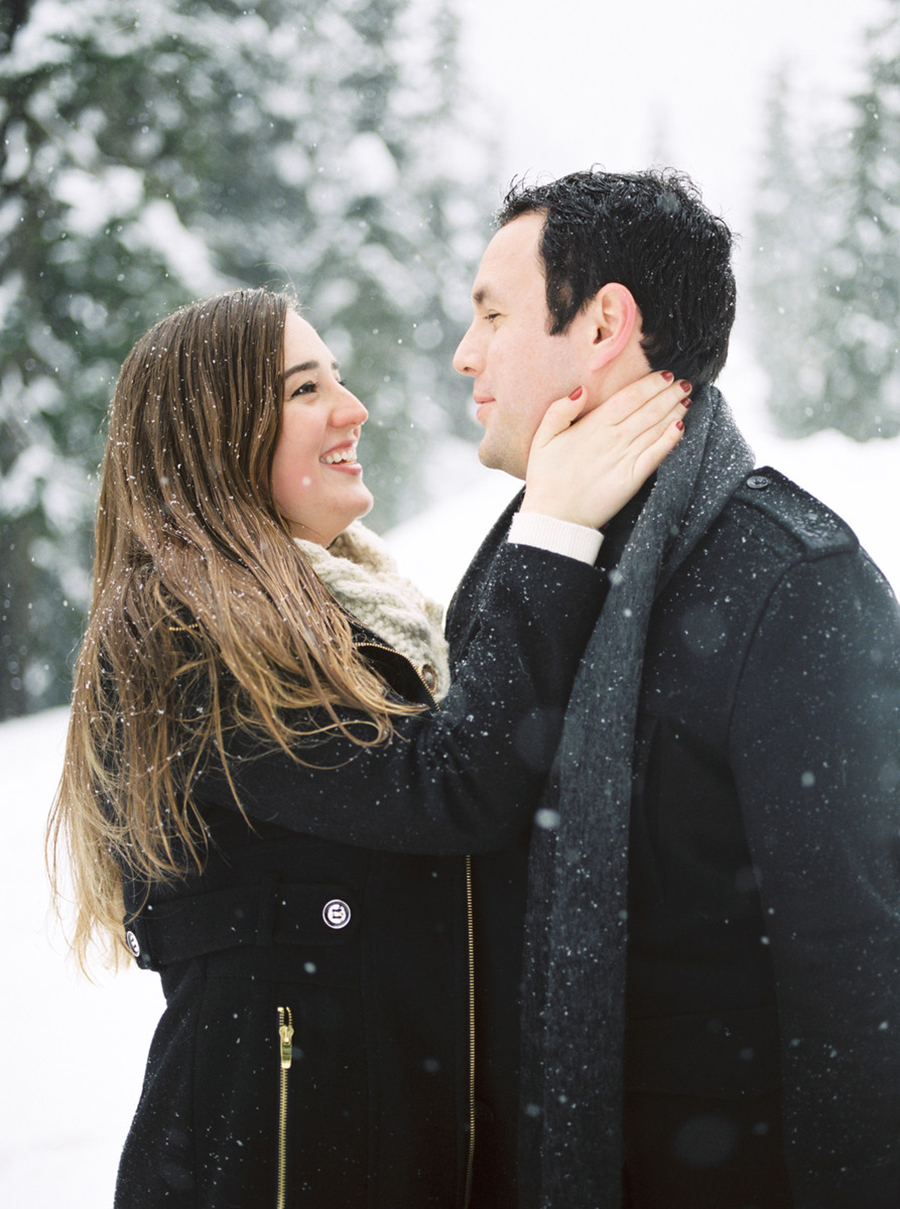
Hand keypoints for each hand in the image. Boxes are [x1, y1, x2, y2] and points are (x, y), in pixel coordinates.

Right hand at [521, 372, 689, 528]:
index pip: (629, 397)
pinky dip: (671, 439)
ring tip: (687, 399)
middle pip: (648, 409)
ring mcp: (625, 458)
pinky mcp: (633, 478)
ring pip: (657, 428)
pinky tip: (681, 427)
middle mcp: (614, 439)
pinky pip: (657, 454)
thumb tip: (581, 390)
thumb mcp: (542, 438)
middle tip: (684, 383)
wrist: (556, 517)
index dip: (650, 384)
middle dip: (669, 394)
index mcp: (593, 426)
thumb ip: (559, 410)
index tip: (664, 375)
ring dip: (675, 411)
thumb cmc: (546, 478)